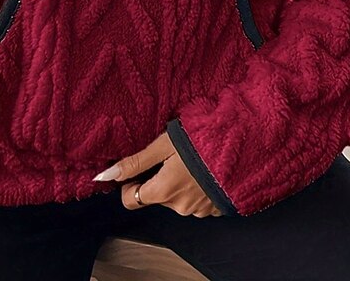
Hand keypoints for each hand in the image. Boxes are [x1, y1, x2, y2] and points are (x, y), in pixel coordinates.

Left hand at [92, 130, 224, 216]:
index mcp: (164, 191)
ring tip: (191, 160)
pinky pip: (196, 200)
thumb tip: (106, 175)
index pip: (130, 199)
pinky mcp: (215, 208)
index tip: (138, 168)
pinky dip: (196, 187)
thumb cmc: (202, 140)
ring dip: (178, 182)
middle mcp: (180, 206)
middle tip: (170, 156)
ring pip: (176, 198)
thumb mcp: (163, 144)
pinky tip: (203, 170)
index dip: (129, 183)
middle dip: (158, 178)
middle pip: (155, 196)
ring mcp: (200, 210)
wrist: (243, 145)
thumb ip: (135, 162)